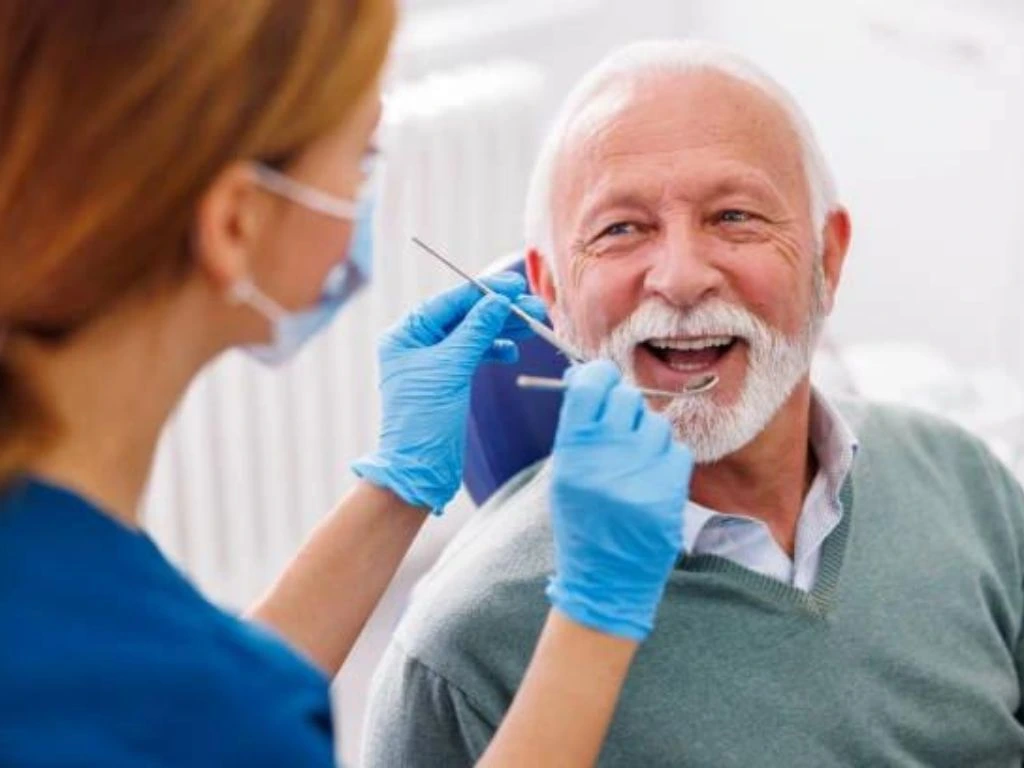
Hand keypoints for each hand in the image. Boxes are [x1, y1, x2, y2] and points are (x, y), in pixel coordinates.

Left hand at [352, 272, 546, 512]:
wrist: (420, 469)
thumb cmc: (423, 419)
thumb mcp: (452, 367)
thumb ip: (477, 330)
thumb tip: (498, 301)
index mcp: (405, 334)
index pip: (450, 302)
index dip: (484, 291)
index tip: (515, 286)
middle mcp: (416, 343)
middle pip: (464, 316)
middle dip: (499, 311)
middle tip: (533, 306)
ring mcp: (432, 362)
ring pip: (472, 335)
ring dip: (502, 329)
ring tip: (532, 325)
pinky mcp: (447, 380)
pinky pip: (474, 355)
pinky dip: (494, 350)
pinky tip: (512, 351)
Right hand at [546, 360, 691, 641]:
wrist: (605, 579)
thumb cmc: (582, 521)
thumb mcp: (565, 474)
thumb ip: (577, 427)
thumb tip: (588, 376)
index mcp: (572, 452)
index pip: (590, 387)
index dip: (598, 376)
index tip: (602, 379)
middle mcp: (605, 458)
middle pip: (625, 398)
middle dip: (624, 406)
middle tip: (620, 427)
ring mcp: (640, 474)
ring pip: (655, 423)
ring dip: (647, 436)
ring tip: (635, 464)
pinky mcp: (669, 491)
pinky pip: (676, 450)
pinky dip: (667, 460)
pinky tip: (652, 481)